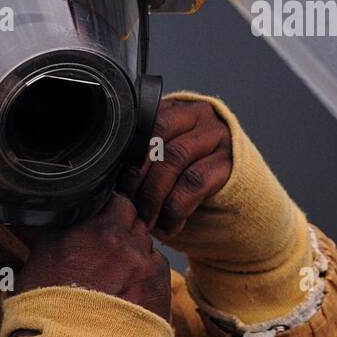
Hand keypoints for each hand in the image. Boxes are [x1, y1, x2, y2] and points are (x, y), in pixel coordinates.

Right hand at [14, 193, 171, 319]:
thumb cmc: (40, 315)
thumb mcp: (32, 265)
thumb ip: (50, 237)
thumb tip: (47, 224)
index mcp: (84, 226)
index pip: (110, 199)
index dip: (106, 211)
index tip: (100, 222)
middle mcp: (117, 238)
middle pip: (132, 216)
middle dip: (124, 227)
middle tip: (110, 249)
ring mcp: (142, 262)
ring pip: (146, 243)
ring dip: (136, 252)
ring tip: (119, 277)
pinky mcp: (159, 288)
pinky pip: (159, 269)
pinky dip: (148, 276)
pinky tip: (131, 294)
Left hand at [119, 97, 232, 240]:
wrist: (234, 194)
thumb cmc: (185, 176)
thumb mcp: (161, 160)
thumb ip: (139, 157)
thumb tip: (102, 179)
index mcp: (172, 109)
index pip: (142, 124)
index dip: (125, 156)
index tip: (113, 186)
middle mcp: (197, 115)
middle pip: (157, 140)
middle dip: (137, 178)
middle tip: (127, 207)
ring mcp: (217, 136)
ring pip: (174, 160)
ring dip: (154, 196)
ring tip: (145, 221)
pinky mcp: (231, 163)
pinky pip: (195, 183)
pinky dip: (175, 209)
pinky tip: (168, 227)